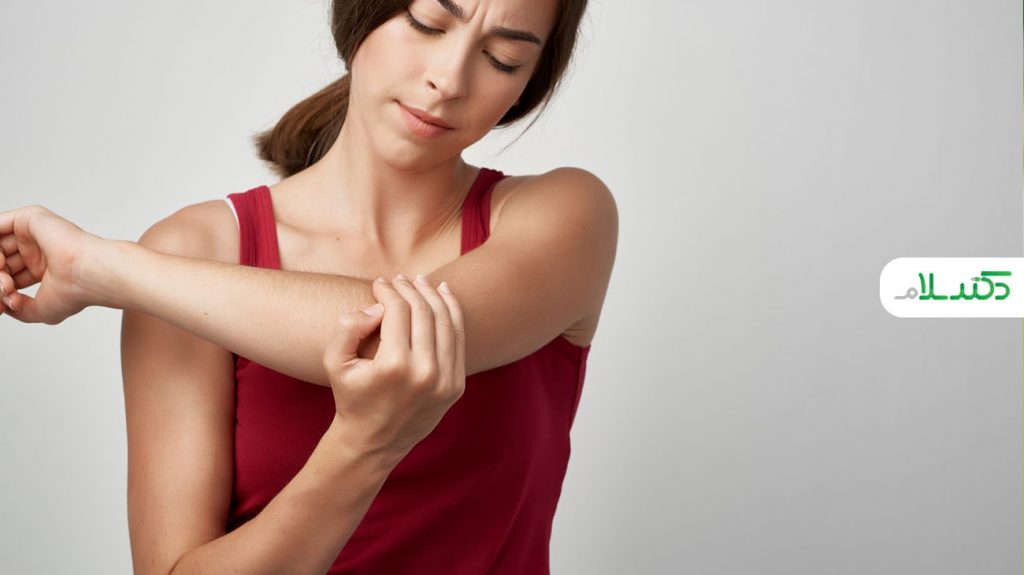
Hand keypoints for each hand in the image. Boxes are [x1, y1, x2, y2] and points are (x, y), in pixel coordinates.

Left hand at [0, 205, 99, 323]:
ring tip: (5, 278)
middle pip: (2, 260)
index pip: (10, 275)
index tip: (6, 304)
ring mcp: (34, 233)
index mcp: (44, 266)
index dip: (3, 289)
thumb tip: (5, 304)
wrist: (88, 275)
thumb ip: (19, 310)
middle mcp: (38, 249)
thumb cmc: (76, 292)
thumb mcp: (40, 311)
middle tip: (6, 289)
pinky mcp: (31, 218)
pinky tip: (1, 260)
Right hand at [322, 274, 465, 459]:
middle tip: (400, 278)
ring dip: (434, 295)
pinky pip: (458, 340)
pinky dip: (453, 314)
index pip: (398, 310)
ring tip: (422, 281)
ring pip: (446, 321)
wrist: (374, 441)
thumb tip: (378, 306)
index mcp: (394, 365)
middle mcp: (425, 372)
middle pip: (424, 311)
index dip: (388, 290)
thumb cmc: (351, 397)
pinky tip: (443, 296)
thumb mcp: (335, 362)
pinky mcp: (456, 386)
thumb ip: (347, 327)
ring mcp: (445, 380)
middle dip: (411, 288)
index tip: (380, 282)